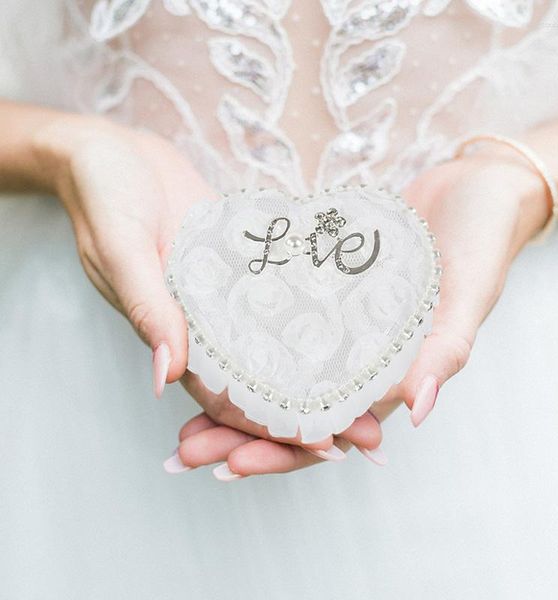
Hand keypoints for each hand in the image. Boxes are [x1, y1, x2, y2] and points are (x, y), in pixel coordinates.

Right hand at [37, 115, 382, 462]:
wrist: (111, 152)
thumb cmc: (104, 193)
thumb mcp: (120, 247)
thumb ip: (147, 308)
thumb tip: (167, 378)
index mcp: (173, 332)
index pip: (224, 397)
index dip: (271, 428)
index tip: (324, 444)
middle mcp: (204, 324)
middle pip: (260, 381)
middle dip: (309, 409)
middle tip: (370, 429)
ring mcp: (225, 295)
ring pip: (274, 346)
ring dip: (318, 371)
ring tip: (375, 387)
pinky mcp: (241, 264)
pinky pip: (276, 296)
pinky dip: (306, 315)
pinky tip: (351, 324)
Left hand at [172, 148, 548, 479]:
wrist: (478, 186)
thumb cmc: (485, 238)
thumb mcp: (471, 292)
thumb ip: (447, 349)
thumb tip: (414, 410)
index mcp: (392, 373)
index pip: (333, 429)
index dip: (284, 452)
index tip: (231, 463)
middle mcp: (360, 355)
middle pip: (294, 407)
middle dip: (241, 430)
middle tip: (187, 446)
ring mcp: (340, 322)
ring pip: (281, 367)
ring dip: (236, 388)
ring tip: (184, 400)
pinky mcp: (326, 285)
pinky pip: (284, 314)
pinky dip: (250, 331)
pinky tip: (211, 335)